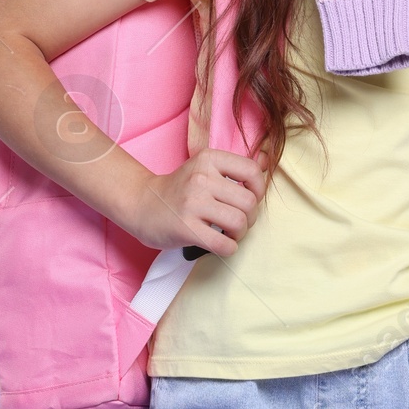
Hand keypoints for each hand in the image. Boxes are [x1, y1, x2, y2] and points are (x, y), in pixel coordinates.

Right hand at [125, 147, 269, 254]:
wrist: (141, 205)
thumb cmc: (179, 190)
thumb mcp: (203, 169)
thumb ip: (233, 168)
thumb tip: (267, 161)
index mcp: (208, 159)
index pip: (252, 172)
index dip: (259, 190)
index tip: (249, 200)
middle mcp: (200, 178)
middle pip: (249, 202)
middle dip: (250, 218)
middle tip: (238, 222)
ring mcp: (192, 203)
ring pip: (239, 223)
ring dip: (240, 234)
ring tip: (229, 234)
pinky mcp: (186, 228)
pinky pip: (223, 244)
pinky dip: (228, 248)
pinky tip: (220, 244)